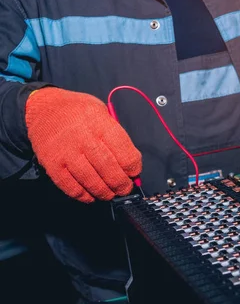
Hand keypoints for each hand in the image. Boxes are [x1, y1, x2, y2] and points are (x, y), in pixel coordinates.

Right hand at [25, 88, 141, 202]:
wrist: (42, 108)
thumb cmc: (78, 112)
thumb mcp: (102, 112)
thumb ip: (116, 137)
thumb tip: (130, 166)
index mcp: (100, 124)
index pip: (125, 154)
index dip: (134, 169)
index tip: (134, 173)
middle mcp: (83, 139)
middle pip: (110, 170)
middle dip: (122, 184)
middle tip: (125, 188)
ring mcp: (66, 153)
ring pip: (92, 182)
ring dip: (105, 192)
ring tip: (110, 193)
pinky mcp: (52, 165)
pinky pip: (71, 187)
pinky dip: (84, 195)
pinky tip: (91, 195)